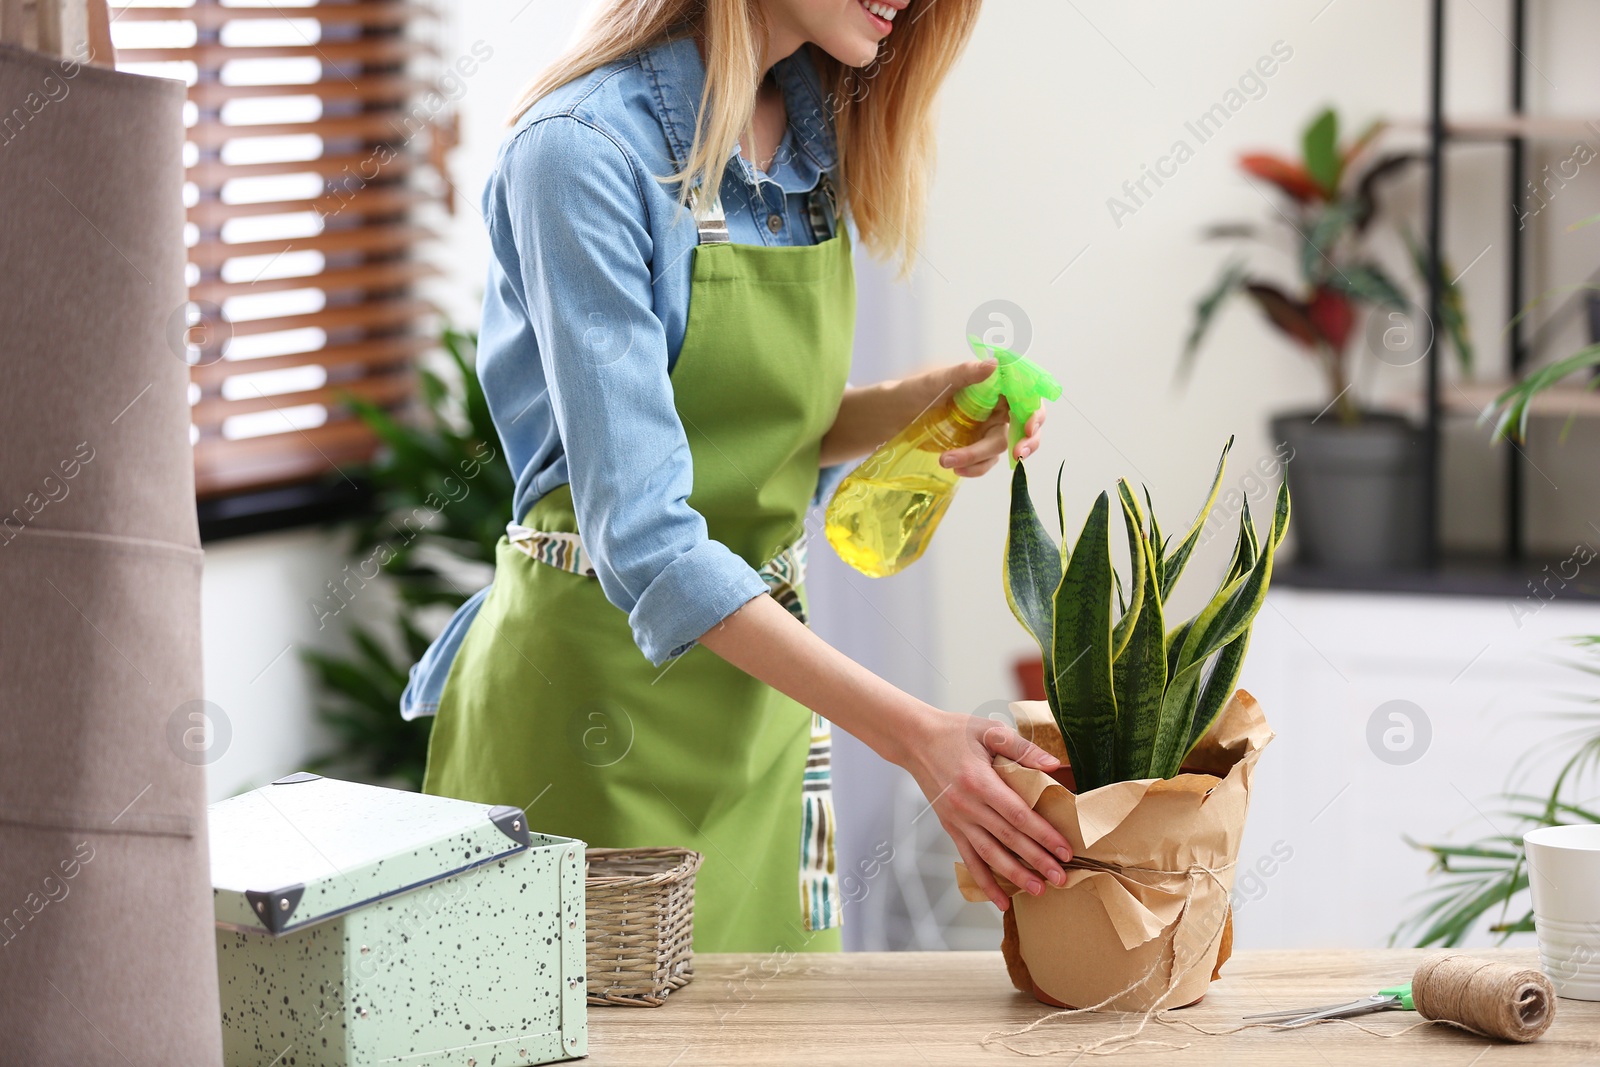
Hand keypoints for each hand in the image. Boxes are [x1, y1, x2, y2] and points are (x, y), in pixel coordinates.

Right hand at [902, 710, 1074, 911]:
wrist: (915, 741)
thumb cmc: (956, 732)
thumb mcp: (989, 731)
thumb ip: (1022, 749)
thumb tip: (1054, 765)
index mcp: (979, 781)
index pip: (1017, 814)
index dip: (1042, 834)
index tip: (1064, 849)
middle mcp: (967, 805)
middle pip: (1007, 838)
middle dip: (1036, 860)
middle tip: (1061, 877)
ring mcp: (957, 820)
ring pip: (989, 854)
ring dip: (1014, 876)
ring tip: (1038, 890)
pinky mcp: (950, 827)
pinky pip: (969, 859)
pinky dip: (984, 882)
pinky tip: (1000, 900)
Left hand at [926, 361, 1046, 476]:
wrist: (892, 415)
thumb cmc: (914, 390)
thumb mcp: (937, 380)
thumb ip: (965, 372)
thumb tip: (994, 365)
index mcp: (993, 386)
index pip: (1026, 396)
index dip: (1034, 413)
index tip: (1027, 428)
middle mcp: (995, 407)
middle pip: (1024, 427)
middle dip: (1025, 443)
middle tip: (1017, 454)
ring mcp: (986, 429)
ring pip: (1000, 448)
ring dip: (979, 458)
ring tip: (947, 459)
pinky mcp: (974, 447)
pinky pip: (984, 462)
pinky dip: (973, 467)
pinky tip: (955, 467)